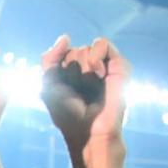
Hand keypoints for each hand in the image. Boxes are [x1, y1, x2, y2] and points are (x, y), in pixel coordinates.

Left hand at [39, 34, 130, 150]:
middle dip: (70, 71)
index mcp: (71, 74)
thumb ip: (49, 59)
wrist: (89, 130)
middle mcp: (88, 69)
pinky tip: (97, 72)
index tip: (62, 89)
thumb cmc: (68, 114)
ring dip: (82, 66)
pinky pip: (103, 43)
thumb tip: (66, 37)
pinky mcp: (119, 66)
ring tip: (89, 84)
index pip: (60, 55)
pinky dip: (96, 54)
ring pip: (85, 48)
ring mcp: (104, 67)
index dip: (58, 70)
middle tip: (79, 91)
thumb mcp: (48, 85)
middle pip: (72, 51)